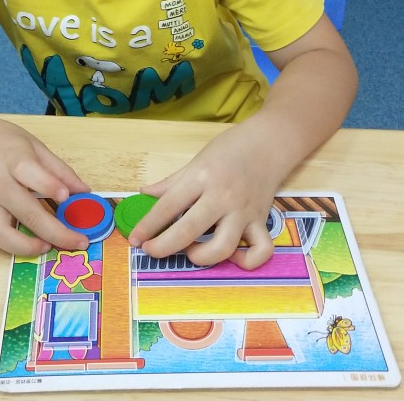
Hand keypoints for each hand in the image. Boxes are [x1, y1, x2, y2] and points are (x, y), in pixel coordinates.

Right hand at [0, 115, 90, 254]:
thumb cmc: (3, 140)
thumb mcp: (35, 145)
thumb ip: (60, 169)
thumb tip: (84, 191)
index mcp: (14, 160)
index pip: (31, 175)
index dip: (51, 187)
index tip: (69, 198)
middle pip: (25, 213)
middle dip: (56, 232)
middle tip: (78, 241)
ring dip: (23, 246)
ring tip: (44, 246)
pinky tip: (4, 241)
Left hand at [128, 124, 282, 269]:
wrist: (269, 142)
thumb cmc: (230, 148)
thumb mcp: (196, 160)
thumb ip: (170, 182)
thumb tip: (144, 194)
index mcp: (202, 177)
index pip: (168, 206)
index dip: (148, 225)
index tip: (134, 239)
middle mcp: (223, 196)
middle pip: (189, 230)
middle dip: (164, 246)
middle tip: (151, 250)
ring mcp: (244, 211)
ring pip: (223, 247)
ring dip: (201, 256)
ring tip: (191, 249)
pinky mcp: (262, 221)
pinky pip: (260, 251)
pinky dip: (246, 261)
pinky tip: (232, 255)